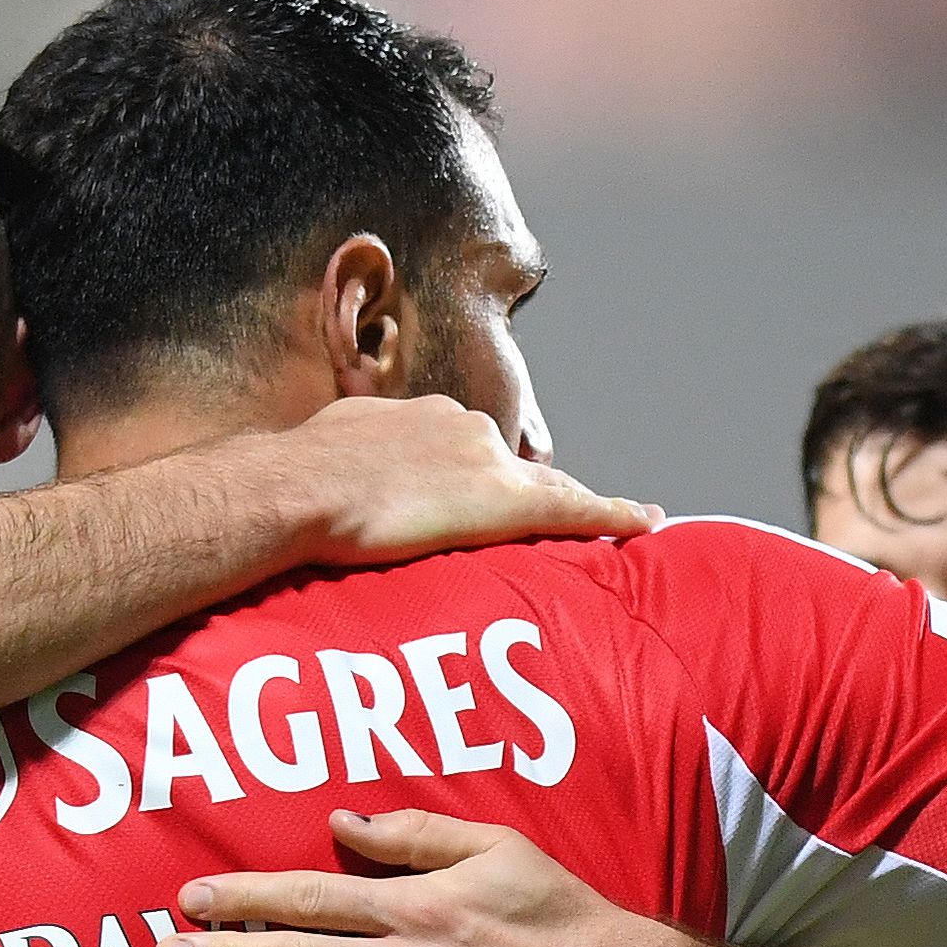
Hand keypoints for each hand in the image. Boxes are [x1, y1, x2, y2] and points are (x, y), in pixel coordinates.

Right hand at [263, 396, 659, 566]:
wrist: (304, 487)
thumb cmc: (299, 473)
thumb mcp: (326, 446)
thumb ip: (349, 452)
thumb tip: (329, 465)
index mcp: (423, 415)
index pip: (468, 448)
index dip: (479, 473)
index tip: (483, 490)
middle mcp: (465, 428)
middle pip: (511, 467)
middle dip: (524, 494)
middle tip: (537, 527)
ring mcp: (488, 462)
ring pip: (545, 489)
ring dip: (567, 509)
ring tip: (597, 530)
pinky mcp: (506, 503)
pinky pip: (575, 510)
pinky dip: (614, 515)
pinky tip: (647, 524)